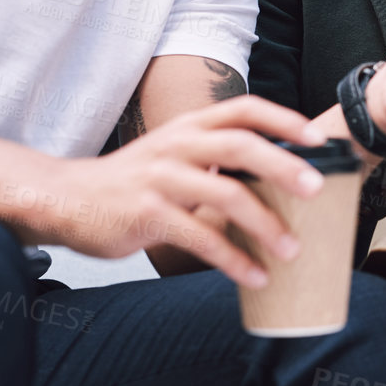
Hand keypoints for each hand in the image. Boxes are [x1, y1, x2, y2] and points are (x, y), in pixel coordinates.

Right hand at [40, 96, 327, 287]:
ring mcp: (160, 178)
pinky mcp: (146, 214)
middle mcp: (176, 144)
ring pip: (225, 195)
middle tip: (317, 189)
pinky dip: (233, 259)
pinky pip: (199, 238)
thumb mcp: (173, 154)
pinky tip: (254, 277)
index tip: (318, 139)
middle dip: (284, 166)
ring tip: (291, 249)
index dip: (283, 120)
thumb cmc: (132, 181)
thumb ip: (214, 156)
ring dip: (264, 224)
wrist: (67, 199)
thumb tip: (277, 175)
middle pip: (240, 146)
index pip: (243, 109)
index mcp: (189, 126)